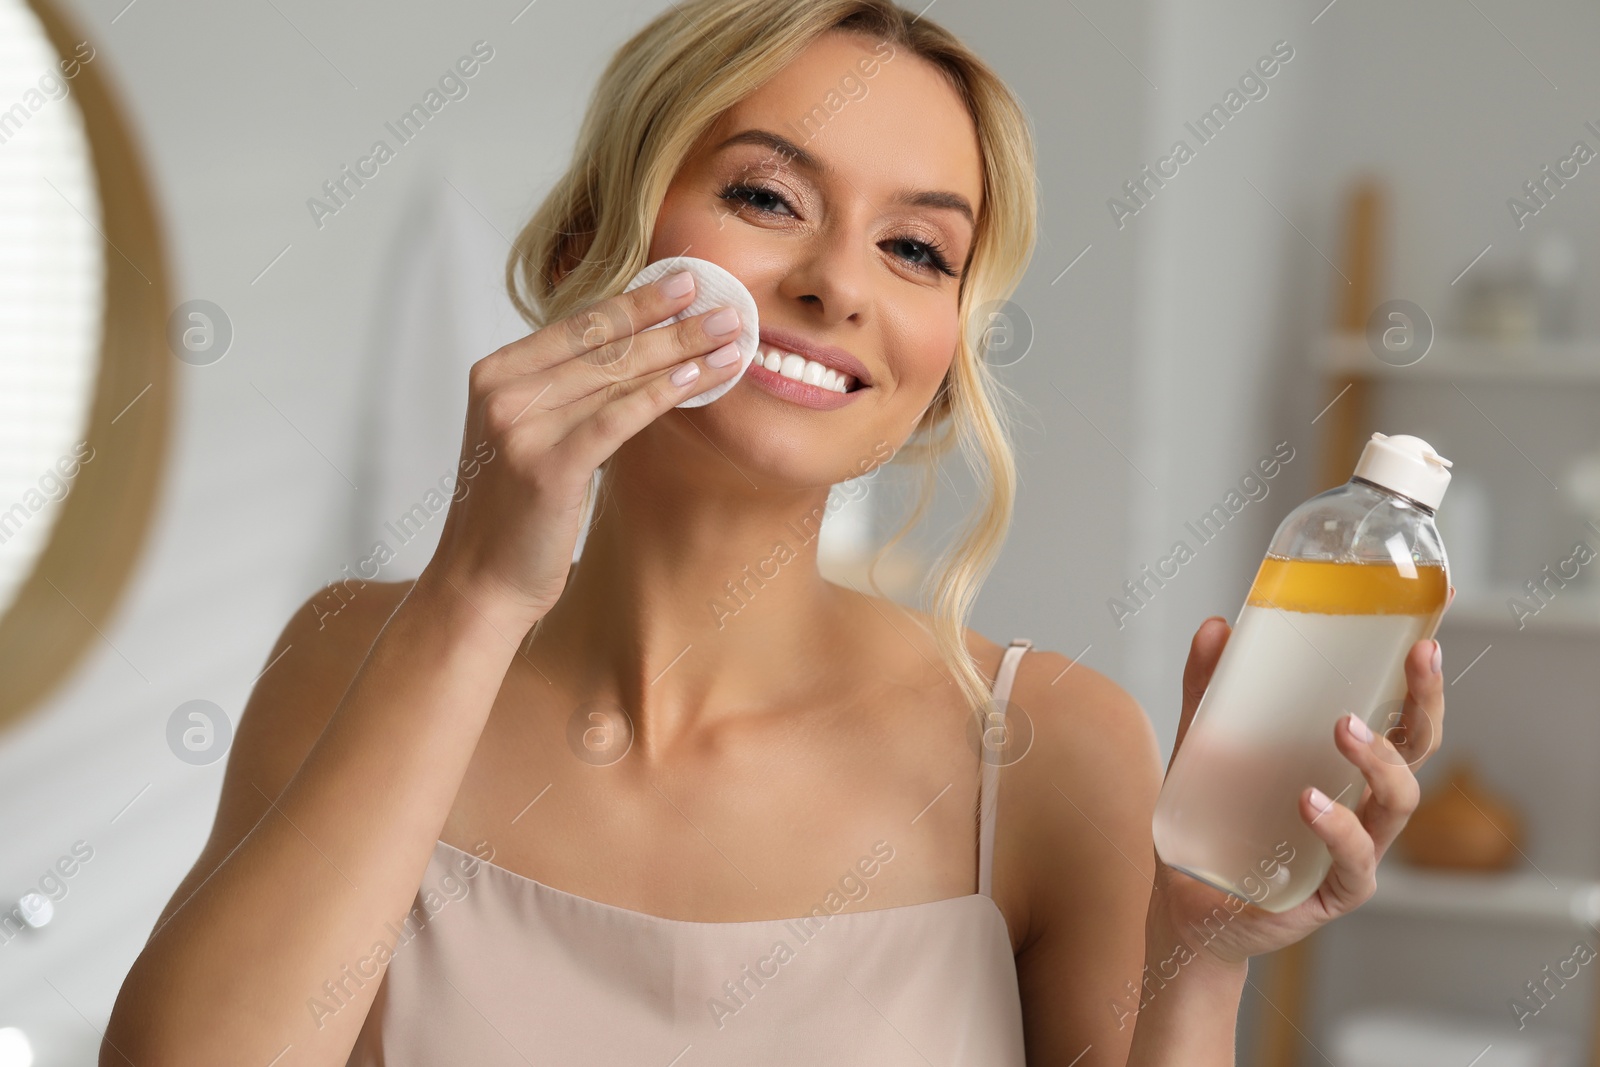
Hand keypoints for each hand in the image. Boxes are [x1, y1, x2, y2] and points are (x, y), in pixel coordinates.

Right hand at [418, 269, 747, 631]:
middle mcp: (502, 391)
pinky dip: (661, 395)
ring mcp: (520, 428)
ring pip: (616, 376)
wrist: (480, 582)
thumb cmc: (516, 512)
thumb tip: (638, 356)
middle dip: (670, 320)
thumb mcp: (531, 436)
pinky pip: (616, 419)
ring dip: (680, 352)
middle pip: (603, 344)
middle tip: (726, 305)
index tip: (684, 281)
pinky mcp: (546, 467)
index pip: (579, 325)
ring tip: (730, 340)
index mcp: (495, 373)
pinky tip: (698, 379)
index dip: (636, 300)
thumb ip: (566, 394)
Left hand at [1148, 585, 1453, 966]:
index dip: (1423, 677)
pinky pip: (1354, 860)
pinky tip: (1310, 802)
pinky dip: (1338, 828)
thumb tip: (1216, 627)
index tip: (1431, 629)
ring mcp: (1355, 848)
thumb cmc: (1211, 821)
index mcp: (1345, 763)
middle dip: (1426, 702)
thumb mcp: (1205, 744)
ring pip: (1398, 802)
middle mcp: (1362, 802)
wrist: (1186, 902)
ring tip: (1343, 727)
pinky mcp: (1333, 891)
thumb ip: (1209, 688)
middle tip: (1417, 658)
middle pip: (1419, 749)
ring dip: (1380, 761)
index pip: (1398, 713)